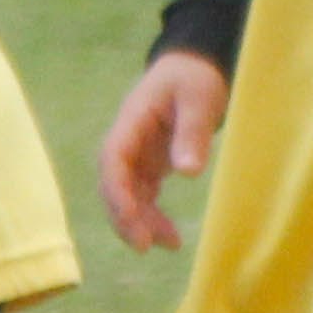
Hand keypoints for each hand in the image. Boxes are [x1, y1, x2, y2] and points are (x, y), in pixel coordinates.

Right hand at [97, 49, 226, 251]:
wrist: (193, 67)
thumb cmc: (195, 78)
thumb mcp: (199, 100)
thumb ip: (192, 133)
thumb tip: (187, 172)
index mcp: (130, 123)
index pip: (112, 161)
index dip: (117, 193)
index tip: (131, 219)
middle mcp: (126, 142)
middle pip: (113, 185)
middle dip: (124, 216)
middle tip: (144, 245)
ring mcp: (136, 155)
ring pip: (126, 195)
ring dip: (140, 222)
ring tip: (170, 244)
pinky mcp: (149, 164)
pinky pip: (142, 196)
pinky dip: (152, 217)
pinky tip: (170, 237)